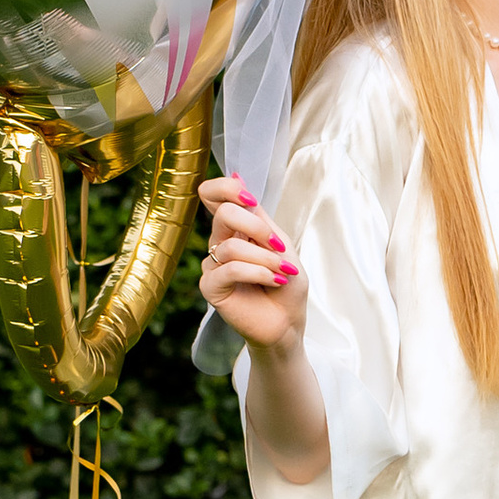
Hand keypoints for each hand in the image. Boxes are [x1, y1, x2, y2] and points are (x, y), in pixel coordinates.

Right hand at [198, 173, 308, 352]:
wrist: (288, 322)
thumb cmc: (287, 284)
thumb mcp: (280, 244)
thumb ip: (259, 216)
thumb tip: (237, 176)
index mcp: (236, 228)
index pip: (213, 195)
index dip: (227, 188)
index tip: (251, 199)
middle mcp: (220, 242)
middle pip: (224, 213)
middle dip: (257, 227)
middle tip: (279, 247)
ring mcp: (212, 265)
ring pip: (232, 246)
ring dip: (265, 258)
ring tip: (283, 273)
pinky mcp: (211, 286)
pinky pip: (230, 269)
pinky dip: (258, 272)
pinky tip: (274, 281)